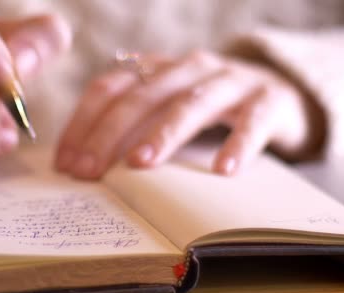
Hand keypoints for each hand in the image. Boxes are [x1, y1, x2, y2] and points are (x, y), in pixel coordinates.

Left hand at [56, 50, 323, 178]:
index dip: (81, 124)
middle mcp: (188, 69)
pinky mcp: (269, 99)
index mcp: (156, 71)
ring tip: (140, 164)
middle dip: (108, 134)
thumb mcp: (164, 113)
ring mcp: (229, 81)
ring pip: (190, 104)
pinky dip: (238, 144)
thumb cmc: (207, 112)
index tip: (64, 163)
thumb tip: (84, 171)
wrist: (278, 94)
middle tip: (88, 172)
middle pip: (141, 97)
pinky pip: (252, 121)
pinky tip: (223, 171)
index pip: (107, 89)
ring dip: (163, 134)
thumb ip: (130, 131)